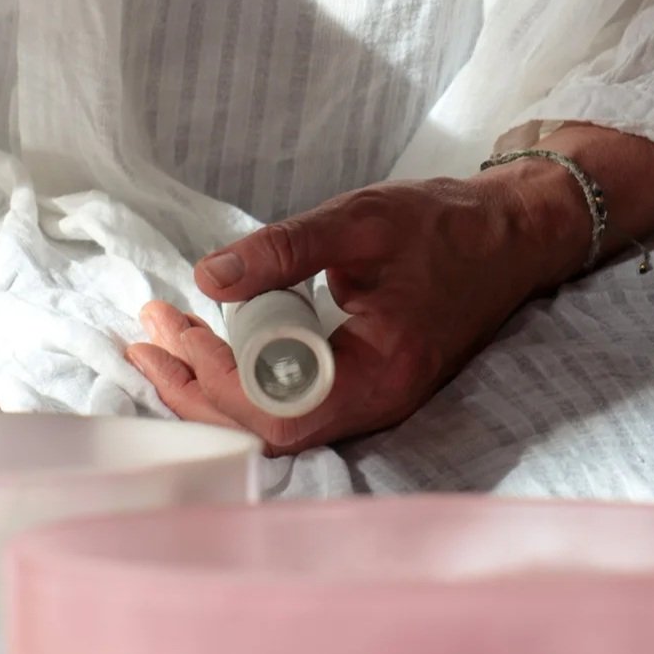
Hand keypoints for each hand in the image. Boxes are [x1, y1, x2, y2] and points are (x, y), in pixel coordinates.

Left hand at [126, 171, 568, 454]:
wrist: (508, 238)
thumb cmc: (447, 228)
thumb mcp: (362, 222)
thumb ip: (284, 249)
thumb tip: (206, 277)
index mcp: (381, 373)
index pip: (280, 410)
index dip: (217, 379)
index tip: (176, 324)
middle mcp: (375, 404)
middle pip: (266, 432)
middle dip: (196, 392)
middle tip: (145, 342)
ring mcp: (369, 402)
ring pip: (273, 423)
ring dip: (210, 391)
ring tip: (159, 347)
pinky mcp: (361, 387)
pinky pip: (289, 404)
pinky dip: (239, 383)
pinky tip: (205, 352)